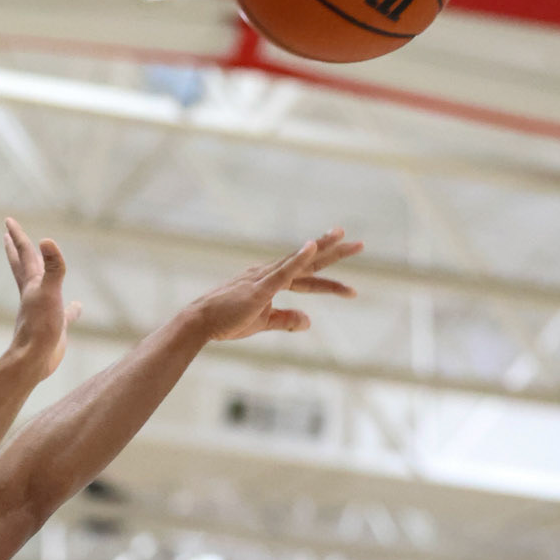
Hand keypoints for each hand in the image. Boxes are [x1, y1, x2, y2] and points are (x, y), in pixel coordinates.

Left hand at [5, 217, 81, 377]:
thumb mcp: (48, 292)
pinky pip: (65, 313)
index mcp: (31, 283)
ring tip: (42, 266)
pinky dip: (71, 308)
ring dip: (42, 274)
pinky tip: (77, 306)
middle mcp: (34, 294)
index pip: (23, 253)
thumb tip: (47, 240)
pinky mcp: (55, 326)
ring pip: (42, 286)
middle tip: (9, 236)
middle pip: (23, 266)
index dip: (18, 236)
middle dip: (17, 250)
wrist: (34, 360)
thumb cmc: (39, 327)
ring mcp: (43, 309)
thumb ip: (52, 267)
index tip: (8, 220)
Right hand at [188, 227, 361, 341]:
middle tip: (359, 244)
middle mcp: (270, 272)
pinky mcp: (259, 287)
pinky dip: (298, 259)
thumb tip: (309, 320)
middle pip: (309, 262)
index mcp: (271, 281)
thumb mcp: (262, 322)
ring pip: (299, 261)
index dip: (330, 284)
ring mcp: (264, 277)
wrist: (199, 322)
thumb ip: (286, 320)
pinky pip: (283, 271)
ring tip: (343, 237)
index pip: (308, 279)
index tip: (351, 291)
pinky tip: (312, 247)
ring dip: (322, 248)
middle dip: (334, 252)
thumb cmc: (227, 321)